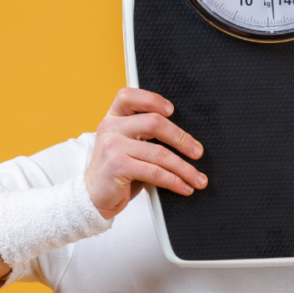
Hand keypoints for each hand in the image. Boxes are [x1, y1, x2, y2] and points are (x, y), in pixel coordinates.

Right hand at [85, 88, 206, 218]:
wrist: (95, 196)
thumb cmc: (119, 169)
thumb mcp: (129, 144)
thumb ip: (146, 133)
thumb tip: (187, 139)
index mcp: (114, 116)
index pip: (129, 96)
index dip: (153, 100)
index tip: (172, 110)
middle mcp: (110, 127)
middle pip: (154, 123)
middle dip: (182, 139)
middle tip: (198, 152)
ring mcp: (112, 146)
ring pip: (159, 153)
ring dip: (184, 168)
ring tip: (198, 178)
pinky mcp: (117, 167)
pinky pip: (154, 172)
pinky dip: (174, 181)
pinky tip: (184, 187)